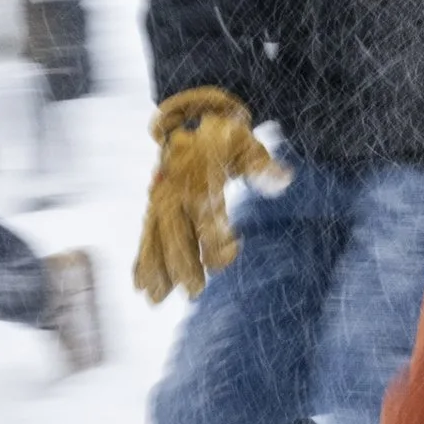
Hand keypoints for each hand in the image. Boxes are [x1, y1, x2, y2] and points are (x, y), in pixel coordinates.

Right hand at [132, 87, 282, 302]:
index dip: (217, 237)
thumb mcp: (249, 147)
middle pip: (178, 232)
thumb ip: (263, 167)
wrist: (193, 123)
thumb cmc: (227, 140)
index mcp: (201, 179)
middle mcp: (177, 191)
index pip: (208, 214)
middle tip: (194, 293)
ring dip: (157, 269)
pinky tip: (139, 286)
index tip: (229, 256)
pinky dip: (141, 260)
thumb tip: (284, 178)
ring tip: (157, 301)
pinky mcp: (154, 207)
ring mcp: (162, 200)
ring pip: (157, 238)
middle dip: (184, 263)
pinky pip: (145, 235)